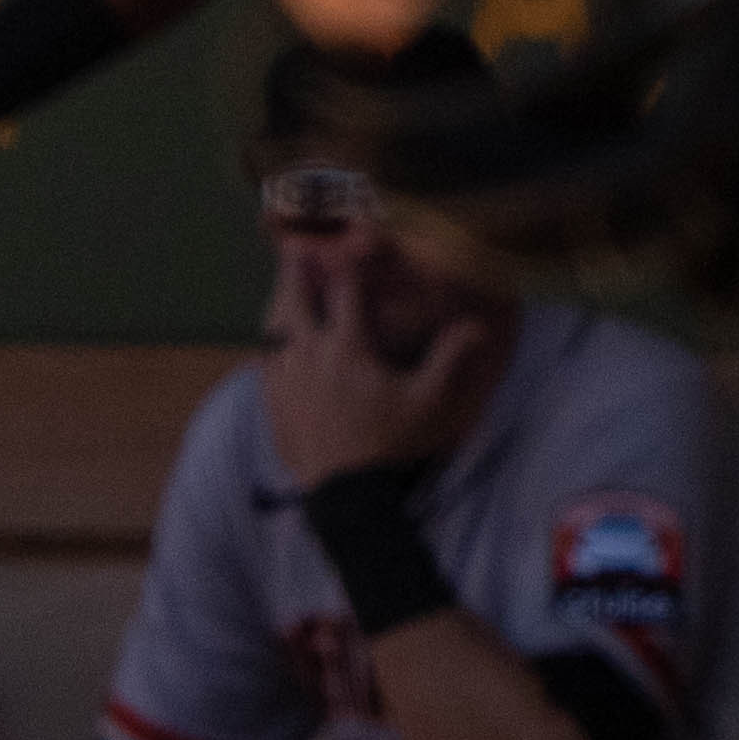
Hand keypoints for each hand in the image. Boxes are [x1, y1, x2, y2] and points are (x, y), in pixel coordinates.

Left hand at [258, 235, 505, 490]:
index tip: (350, 245)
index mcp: (348, 348)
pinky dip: (267, 338)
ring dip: (277, 301)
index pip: (344, 292)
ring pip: (272, 326)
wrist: (345, 493)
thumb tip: (476, 324)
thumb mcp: (428, 402)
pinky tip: (271, 336)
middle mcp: (310, 353)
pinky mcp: (271, 399)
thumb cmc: (388, 443)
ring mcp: (285, 376)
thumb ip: (449, 359)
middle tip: (295, 248)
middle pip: (295, 300)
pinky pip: (262, 357)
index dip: (347, 264)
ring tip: (281, 285)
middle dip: (296, 271)